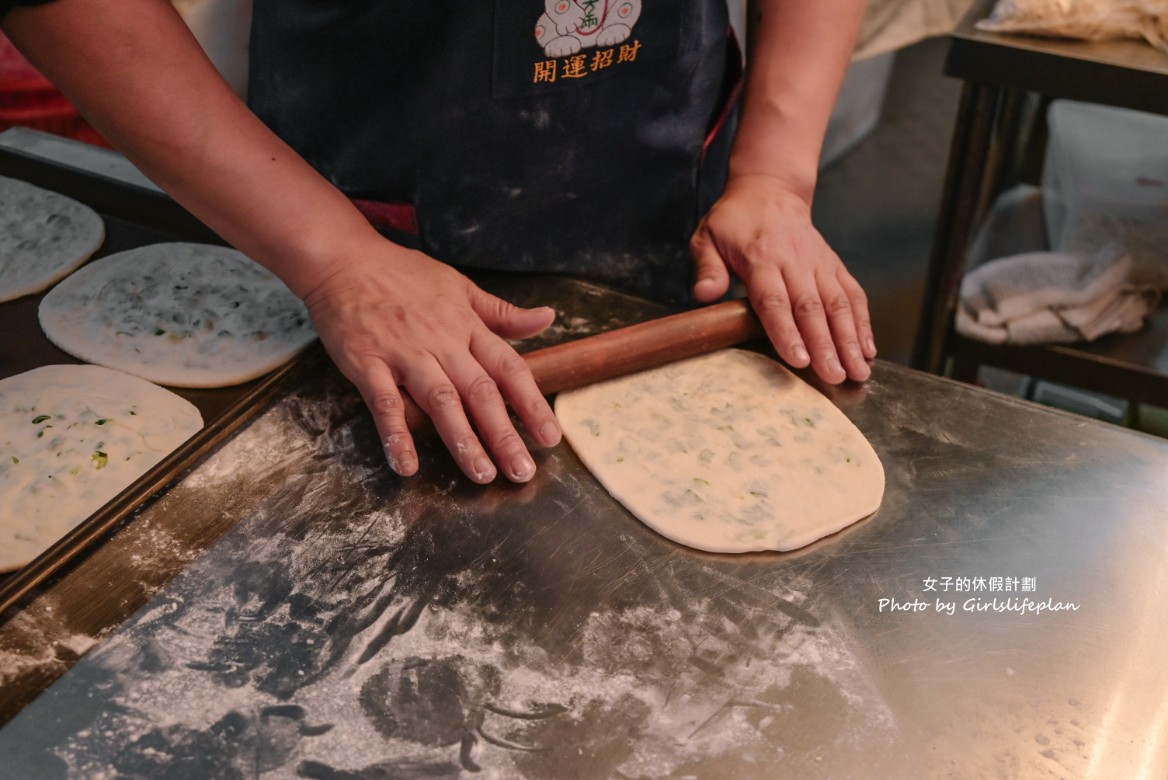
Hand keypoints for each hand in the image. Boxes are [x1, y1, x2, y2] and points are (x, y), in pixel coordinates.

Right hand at [302, 240, 561, 483]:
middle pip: (480, 392)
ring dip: (462, 440)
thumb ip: (502, 313)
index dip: (532, 403)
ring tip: (482, 474)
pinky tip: (407, 465)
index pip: (508, 368)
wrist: (344, 260)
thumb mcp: (460, 286)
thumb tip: (548, 318)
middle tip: (522, 472)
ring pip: (440, 401)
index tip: (550, 436)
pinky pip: (384, 403)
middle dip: (504, 434)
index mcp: (467, 326)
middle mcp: (441, 342)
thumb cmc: (403, 274)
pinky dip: (396, 435)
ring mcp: (404, 354)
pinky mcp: (367, 363)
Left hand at [690, 175, 875, 382]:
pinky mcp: (834, 265)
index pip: (775, 300)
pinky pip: (853, 294)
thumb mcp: (707, 238)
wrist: (769, 190)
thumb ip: (707, 268)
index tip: (799, 359)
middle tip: (836, 377)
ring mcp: (819, 263)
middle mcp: (795, 261)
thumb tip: (705, 295)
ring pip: (838, 303)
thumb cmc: (733, 222)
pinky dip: (863, 322)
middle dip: (826, 345)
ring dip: (850, 339)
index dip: (787, 332)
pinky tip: (868, 349)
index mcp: (761, 257)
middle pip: (812, 308)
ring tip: (859, 371)